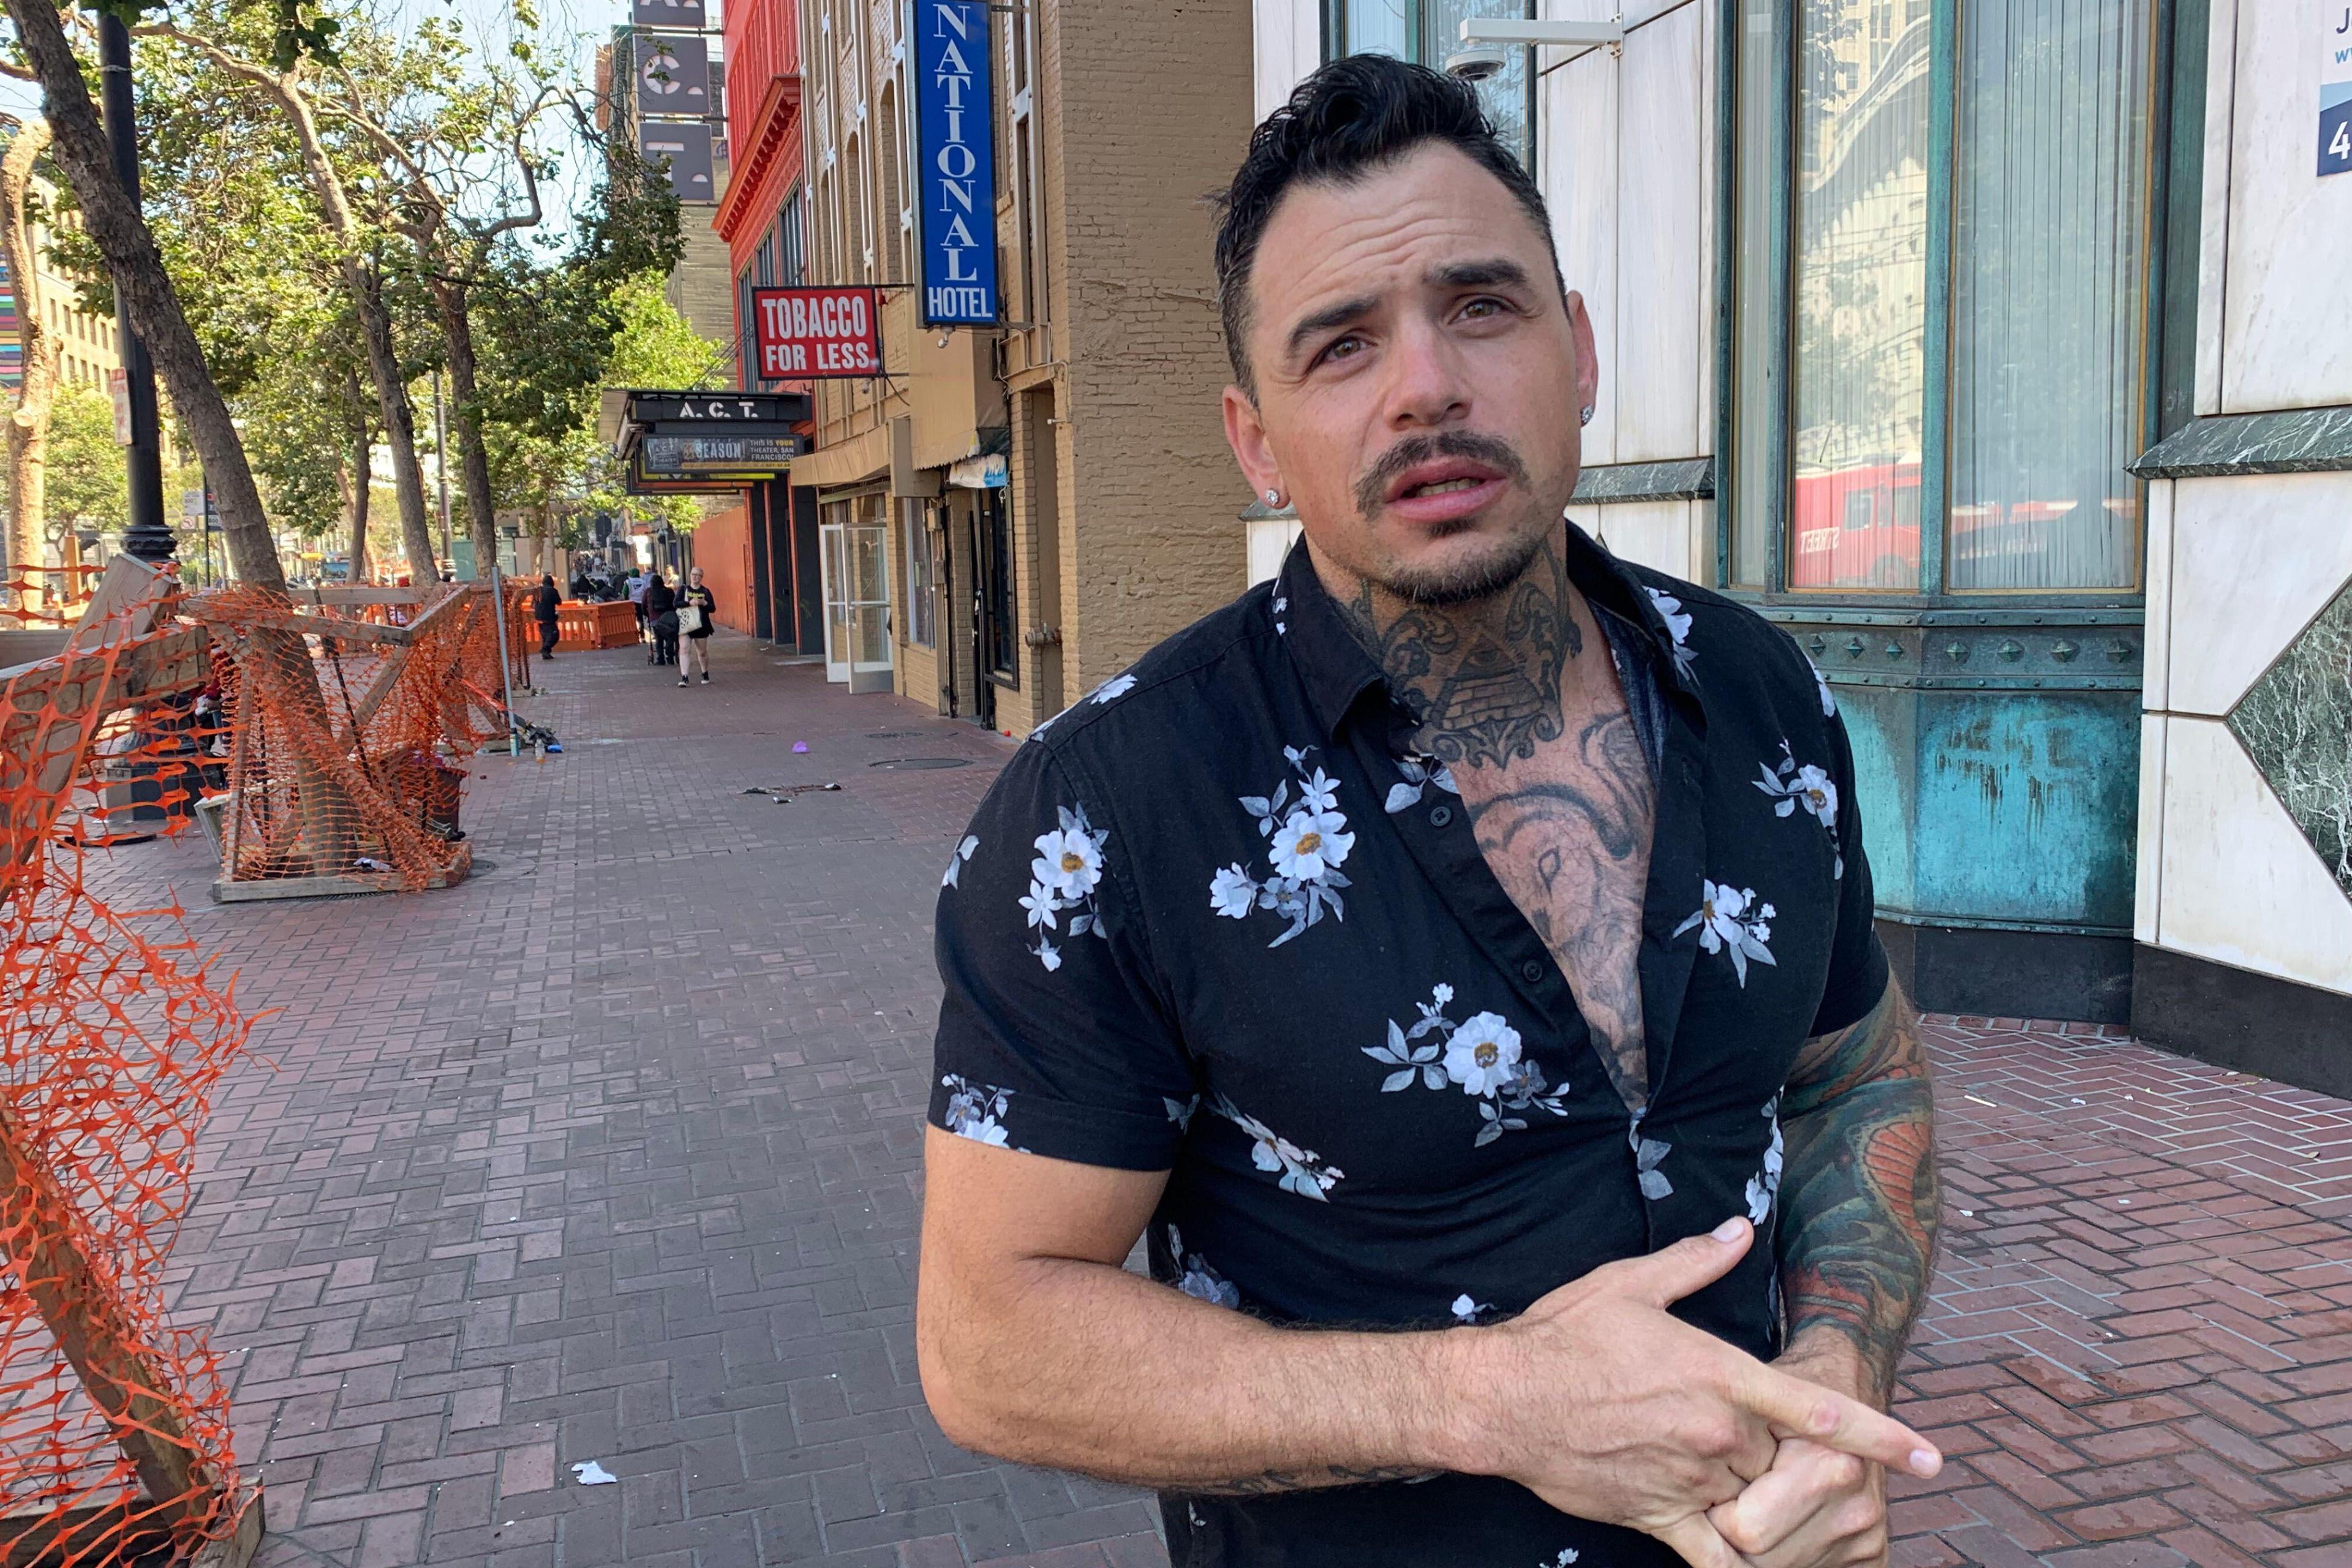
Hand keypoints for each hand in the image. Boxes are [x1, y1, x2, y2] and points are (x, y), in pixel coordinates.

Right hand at [1445, 1218, 1938, 1567]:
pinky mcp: (1659, 1518)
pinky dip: (1740, 1560)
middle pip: (1785, 1459)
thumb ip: (1697, 1261)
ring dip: (1758, 1491)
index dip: (1882, 1437)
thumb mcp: (1629, 1283)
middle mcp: (1715, 1435)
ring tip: (1726, 1469)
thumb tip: (1741, 1230)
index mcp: (1718, 1376)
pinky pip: (1717, 1556)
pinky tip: (1753, 1557)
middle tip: (1741, 1428)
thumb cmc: (1564, 1336)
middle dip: (1782, 1453)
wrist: (1500, 1399)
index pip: (1818, 1412)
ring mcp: (1689, 1483)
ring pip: (1757, 1500)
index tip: (1930, 1455)